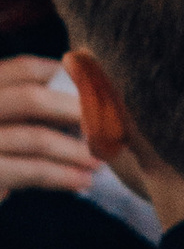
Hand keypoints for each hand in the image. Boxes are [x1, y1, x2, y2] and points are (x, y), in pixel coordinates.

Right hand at [0, 49, 97, 194]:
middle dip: (76, 111)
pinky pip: (31, 171)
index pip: (25, 68)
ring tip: (100, 161)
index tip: (98, 90)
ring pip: (36, 138)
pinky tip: (83, 180)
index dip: (65, 77)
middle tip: (107, 125)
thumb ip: (36, 103)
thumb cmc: (4, 147)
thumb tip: (91, 95)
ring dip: (75, 150)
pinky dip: (63, 175)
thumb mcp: (13, 115)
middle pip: (31, 98)